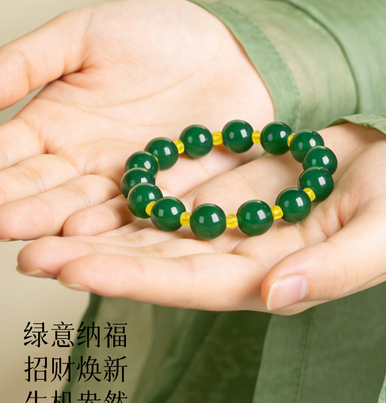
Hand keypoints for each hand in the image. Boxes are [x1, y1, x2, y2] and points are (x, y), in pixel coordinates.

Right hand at [0, 0, 272, 239]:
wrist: (228, 54)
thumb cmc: (159, 33)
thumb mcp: (86, 35)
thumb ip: (29, 64)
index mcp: (57, 126)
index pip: (12, 156)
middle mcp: (86, 161)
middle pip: (47, 192)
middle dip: (20, 211)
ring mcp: (127, 182)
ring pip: (87, 210)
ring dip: (60, 228)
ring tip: (34, 248)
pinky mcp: (166, 195)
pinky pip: (137, 213)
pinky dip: (113, 225)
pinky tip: (87, 235)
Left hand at [16, 123, 385, 313]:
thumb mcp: (383, 234)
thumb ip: (332, 271)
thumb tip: (276, 296)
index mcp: (270, 275)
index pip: (192, 285)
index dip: (134, 281)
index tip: (76, 270)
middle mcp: (239, 254)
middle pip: (158, 262)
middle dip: (97, 259)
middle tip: (33, 253)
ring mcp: (230, 221)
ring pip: (156, 229)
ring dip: (103, 226)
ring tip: (44, 223)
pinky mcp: (228, 189)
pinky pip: (174, 193)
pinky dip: (135, 193)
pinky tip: (94, 191)